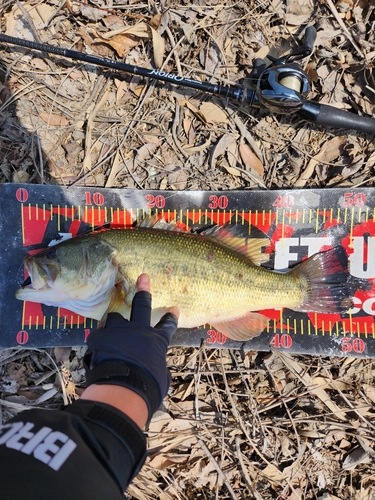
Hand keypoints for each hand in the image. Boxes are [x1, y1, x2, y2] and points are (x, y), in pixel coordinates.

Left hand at [84, 274, 178, 420]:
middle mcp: (138, 330)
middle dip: (144, 289)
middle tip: (143, 277)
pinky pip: (97, 336)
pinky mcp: (100, 337)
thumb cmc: (148, 386)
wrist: (124, 387)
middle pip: (142, 304)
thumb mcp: (160, 378)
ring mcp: (118, 331)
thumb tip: (155, 370)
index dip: (171, 317)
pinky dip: (97, 341)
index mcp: (156, 341)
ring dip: (114, 320)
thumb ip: (157, 367)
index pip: (167, 326)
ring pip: (115, 317)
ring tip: (110, 324)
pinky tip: (95, 346)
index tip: (174, 308)